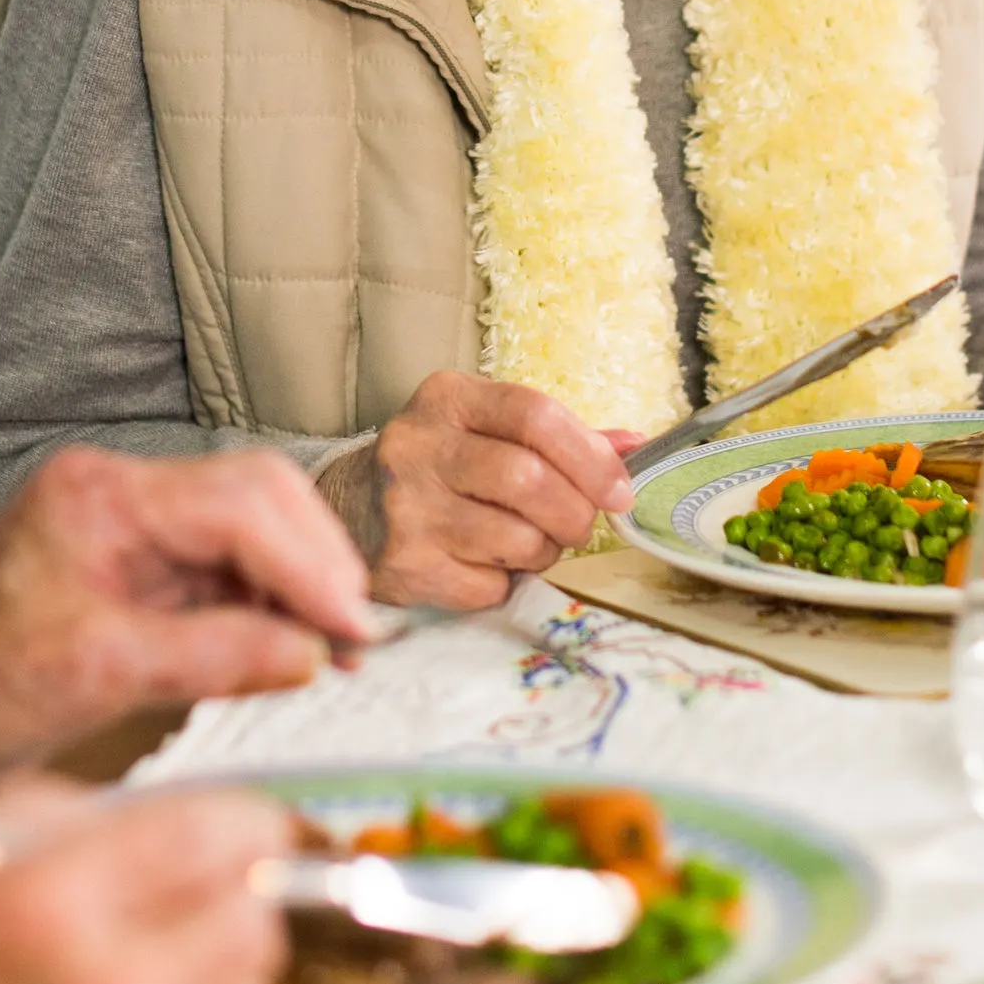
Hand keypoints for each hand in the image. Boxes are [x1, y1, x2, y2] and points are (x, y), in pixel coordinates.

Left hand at [0, 446, 371, 836]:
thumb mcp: (99, 676)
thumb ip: (215, 656)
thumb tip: (312, 654)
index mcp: (100, 495)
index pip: (241, 502)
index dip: (312, 566)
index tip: (354, 630)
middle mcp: (114, 492)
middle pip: (255, 495)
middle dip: (316, 561)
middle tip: (359, 637)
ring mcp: (120, 526)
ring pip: (244, 529)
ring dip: (295, 584)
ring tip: (336, 650)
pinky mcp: (124, 566)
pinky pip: (216, 566)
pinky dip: (260, 603)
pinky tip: (290, 648)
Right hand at [320, 370, 632, 609]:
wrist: (345, 512)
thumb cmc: (438, 467)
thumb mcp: (484, 430)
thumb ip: (558, 438)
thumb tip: (638, 445)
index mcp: (447, 398)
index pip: (535, 415)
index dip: (592, 457)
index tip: (620, 491)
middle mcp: (418, 446)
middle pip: (529, 479)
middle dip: (574, 512)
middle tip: (577, 527)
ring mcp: (406, 508)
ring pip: (517, 538)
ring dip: (542, 551)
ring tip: (527, 545)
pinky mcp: (404, 565)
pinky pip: (489, 585)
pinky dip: (504, 583)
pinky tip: (484, 566)